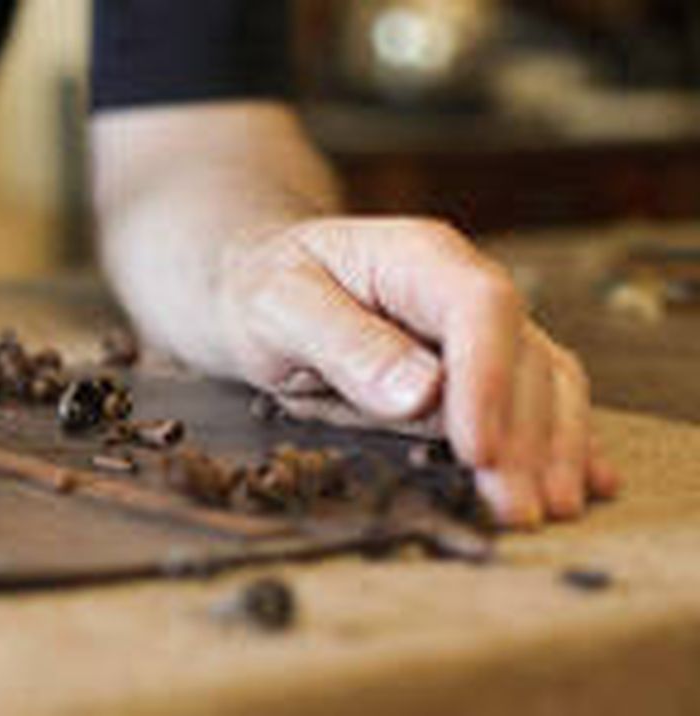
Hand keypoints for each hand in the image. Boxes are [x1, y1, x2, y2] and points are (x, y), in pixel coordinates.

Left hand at [212, 217, 619, 526]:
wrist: (257, 283)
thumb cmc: (263, 290)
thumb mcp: (278, 308)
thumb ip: (344, 344)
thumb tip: (420, 393)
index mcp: (417, 258)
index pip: (479, 308)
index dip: (488, 381)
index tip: (477, 451)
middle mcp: (463, 288)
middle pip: (522, 355)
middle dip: (524, 437)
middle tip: (515, 509)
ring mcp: (480, 329)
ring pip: (545, 382)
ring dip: (553, 448)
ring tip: (549, 511)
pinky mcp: (484, 367)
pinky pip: (540, 398)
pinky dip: (564, 441)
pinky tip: (590, 483)